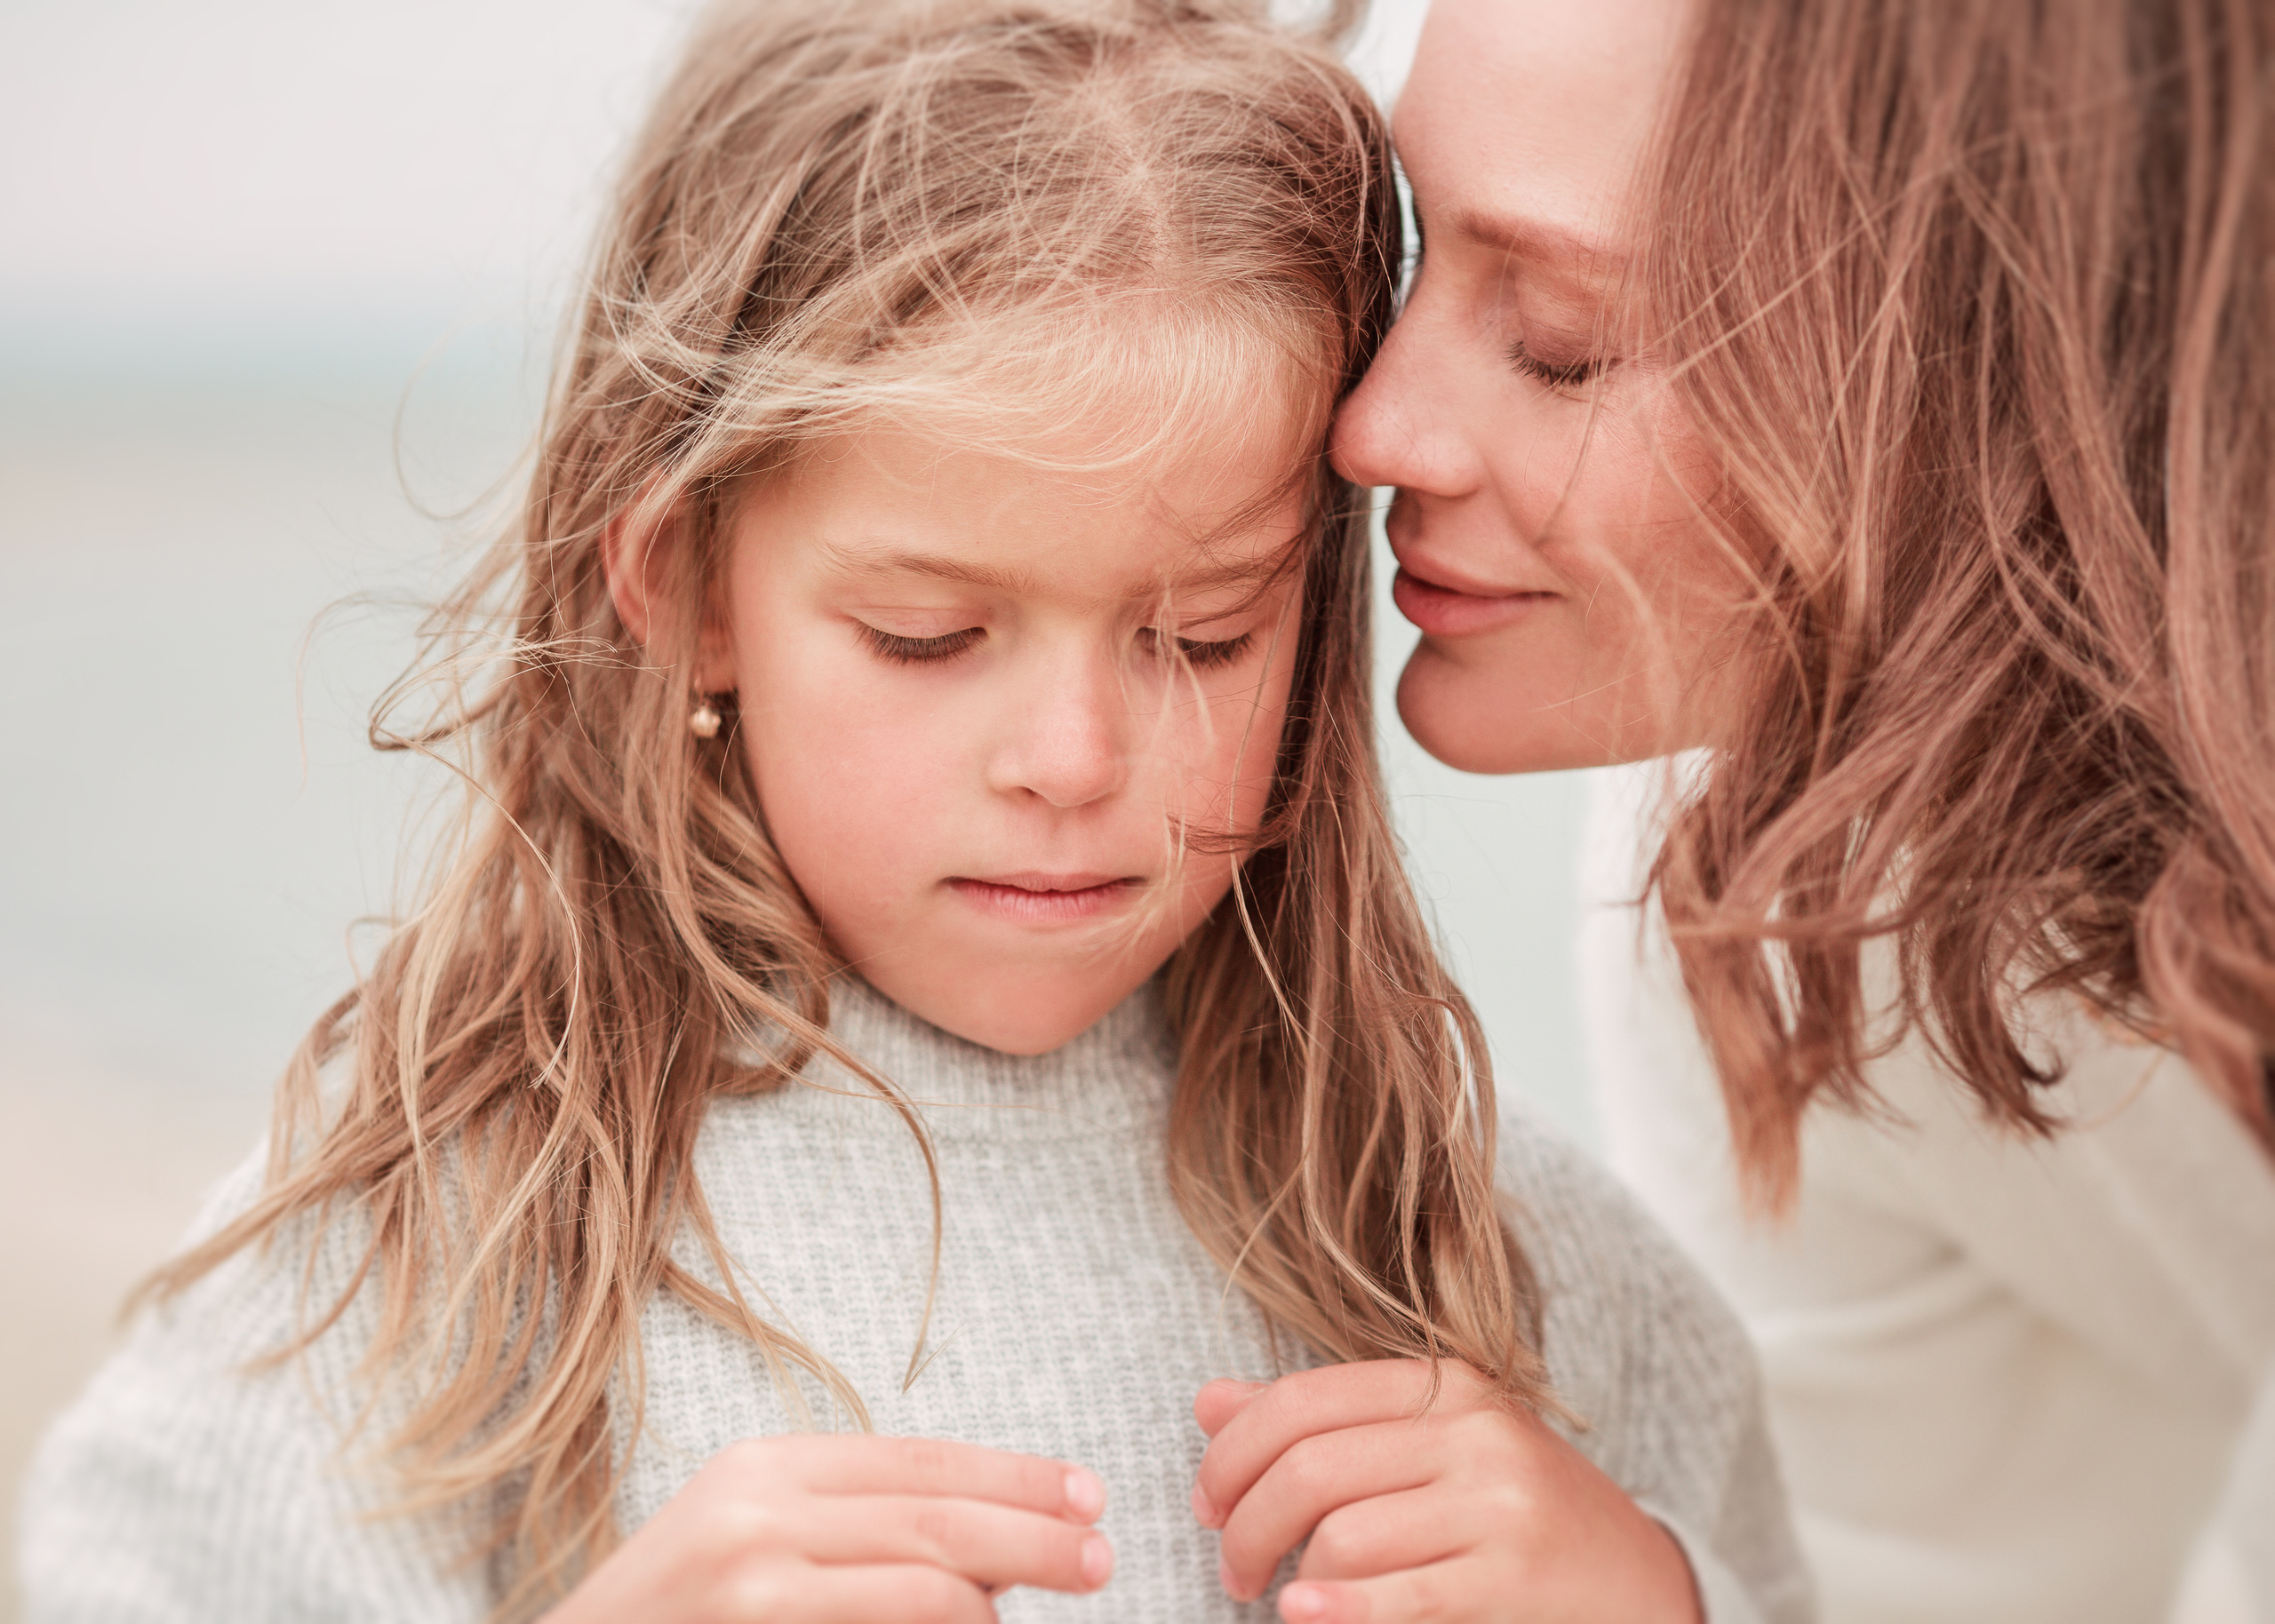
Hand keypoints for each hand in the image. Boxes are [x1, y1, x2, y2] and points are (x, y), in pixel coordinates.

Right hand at [545, 1433, 1112, 1622]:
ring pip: (927, 1585)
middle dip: (1036, 1533)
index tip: (1084, 1493)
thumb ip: (852, 1526)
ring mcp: (755, 1580)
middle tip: (1102, 1555)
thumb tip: (992, 1545)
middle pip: (938, 1515)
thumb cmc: (675, 1620)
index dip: (1013, 1476)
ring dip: (995, 1605)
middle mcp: (760, 1508)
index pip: (920, 1461)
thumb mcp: (751, 1539)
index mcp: (766, 1464)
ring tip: (1032, 1611)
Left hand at [1192, 1361, 1701, 1623]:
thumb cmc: (1509, 1511)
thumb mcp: (1427, 1446)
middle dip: (1245, 1525)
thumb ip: (1320, 1422)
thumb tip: (1207, 1402)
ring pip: (1343, 1535)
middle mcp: (1474, 1430)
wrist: (1636, 1577)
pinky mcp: (1515, 1575)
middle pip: (1309, 1468)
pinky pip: (1401, 1593)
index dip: (1231, 1453)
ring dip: (1292, 1580)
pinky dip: (1339, 1610)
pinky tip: (1301, 1617)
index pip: (1301, 1399)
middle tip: (1231, 1568)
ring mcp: (1500, 1503)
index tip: (1207, 1503)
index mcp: (1446, 1385)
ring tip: (1287, 1602)